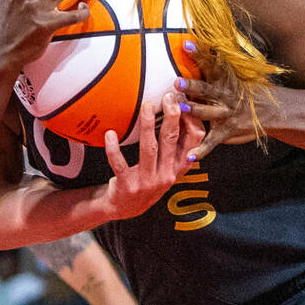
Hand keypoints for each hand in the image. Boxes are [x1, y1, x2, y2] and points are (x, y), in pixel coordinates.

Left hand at [100, 93, 201, 220]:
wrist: (124, 207)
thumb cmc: (147, 179)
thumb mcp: (166, 167)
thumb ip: (174, 146)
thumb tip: (179, 111)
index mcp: (177, 168)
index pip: (194, 143)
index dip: (192, 121)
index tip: (185, 102)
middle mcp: (166, 176)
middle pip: (171, 141)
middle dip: (172, 117)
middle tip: (169, 97)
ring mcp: (147, 182)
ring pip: (150, 149)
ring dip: (148, 126)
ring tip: (147, 107)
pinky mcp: (127, 186)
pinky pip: (119, 164)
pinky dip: (113, 148)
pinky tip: (110, 134)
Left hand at [178, 49, 270, 161]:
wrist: (274, 111)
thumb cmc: (249, 90)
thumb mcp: (236, 74)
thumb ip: (217, 64)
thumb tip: (201, 42)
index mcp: (226, 79)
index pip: (212, 63)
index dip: (200, 53)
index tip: (186, 43)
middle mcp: (225, 95)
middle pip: (206, 88)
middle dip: (192, 85)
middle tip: (177, 81)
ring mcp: (227, 113)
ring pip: (208, 111)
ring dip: (194, 110)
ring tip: (181, 108)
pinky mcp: (228, 130)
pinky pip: (213, 140)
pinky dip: (202, 149)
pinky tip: (190, 156)